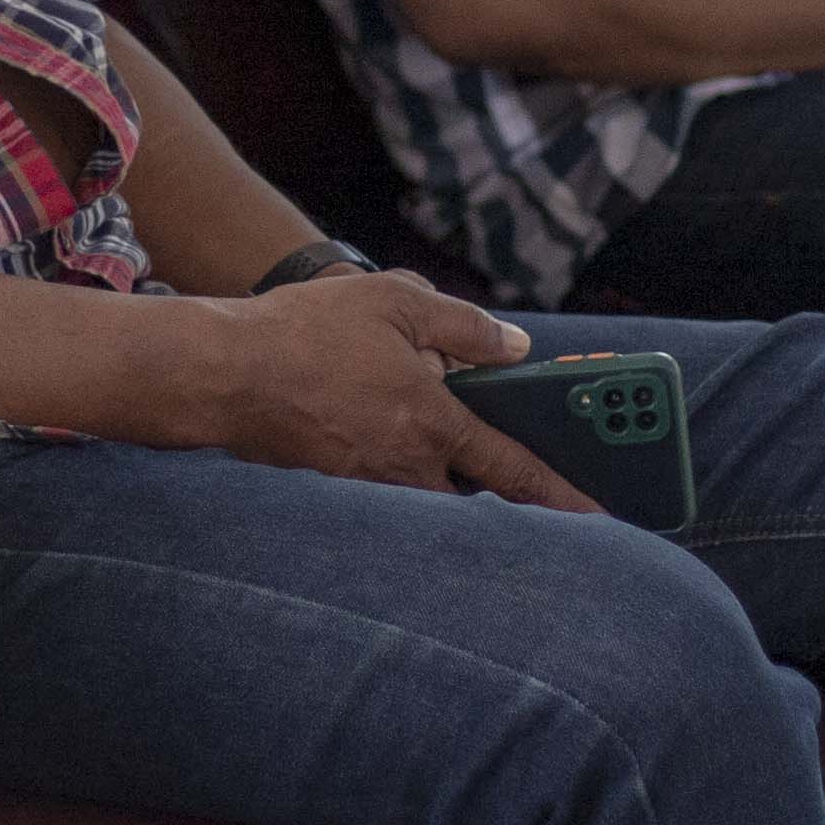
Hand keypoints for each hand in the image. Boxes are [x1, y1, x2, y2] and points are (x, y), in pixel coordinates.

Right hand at [139, 270, 597, 513]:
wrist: (220, 373)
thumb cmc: (306, 331)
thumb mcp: (395, 302)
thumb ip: (464, 327)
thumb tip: (515, 348)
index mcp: (433, 422)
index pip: (515, 471)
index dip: (565, 498)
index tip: (603, 522)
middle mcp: (406, 467)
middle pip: (475, 499)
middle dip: (503, 497)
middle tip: (533, 489)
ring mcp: (368, 486)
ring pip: (427, 499)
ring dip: (448, 484)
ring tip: (439, 448)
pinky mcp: (334, 490)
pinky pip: (384, 494)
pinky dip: (398, 475)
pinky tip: (376, 434)